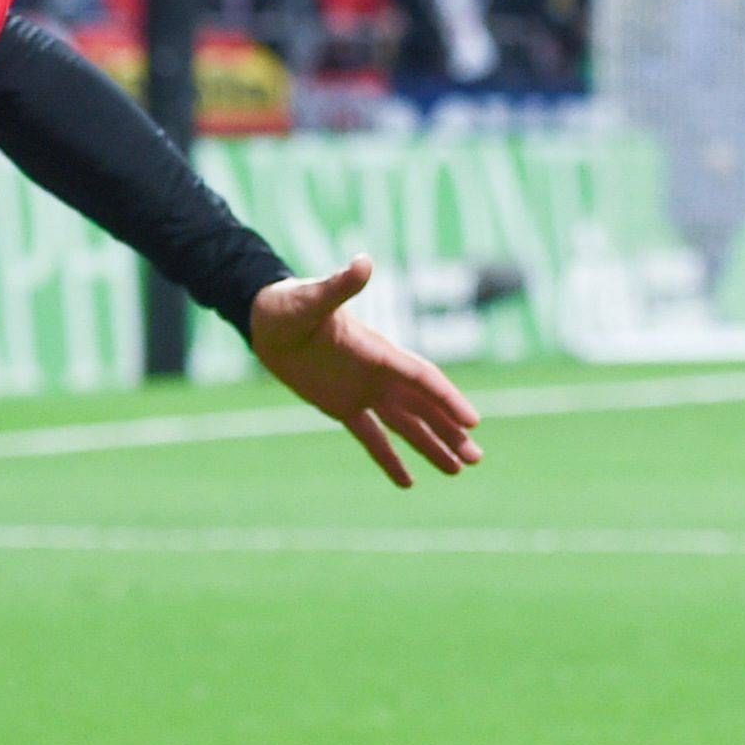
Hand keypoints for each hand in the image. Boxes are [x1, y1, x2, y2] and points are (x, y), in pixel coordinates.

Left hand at [246, 256, 479, 489]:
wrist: (265, 317)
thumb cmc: (288, 303)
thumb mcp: (312, 298)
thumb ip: (340, 285)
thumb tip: (362, 261)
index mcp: (378, 351)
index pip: (422, 378)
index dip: (447, 399)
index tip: (472, 422)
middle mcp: (378, 373)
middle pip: (424, 407)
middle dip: (451, 431)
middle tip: (478, 458)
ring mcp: (363, 390)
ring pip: (406, 424)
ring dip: (432, 445)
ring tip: (458, 469)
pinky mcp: (342, 405)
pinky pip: (371, 436)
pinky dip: (388, 458)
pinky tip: (407, 482)